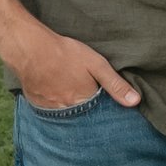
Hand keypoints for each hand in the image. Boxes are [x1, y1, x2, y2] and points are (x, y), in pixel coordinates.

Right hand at [13, 24, 140, 110]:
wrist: (30, 49)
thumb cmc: (66, 54)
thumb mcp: (96, 65)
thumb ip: (115, 85)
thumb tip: (135, 102)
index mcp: (83, 104)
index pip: (98, 114)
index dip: (102, 108)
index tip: (102, 101)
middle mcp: (66, 112)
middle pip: (81, 116)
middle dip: (86, 110)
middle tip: (85, 95)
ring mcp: (49, 109)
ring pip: (65, 114)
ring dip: (70, 108)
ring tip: (71, 93)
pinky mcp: (36, 104)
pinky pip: (49, 110)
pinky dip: (55, 104)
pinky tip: (56, 91)